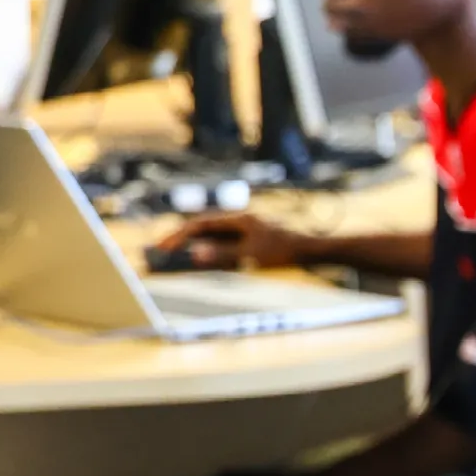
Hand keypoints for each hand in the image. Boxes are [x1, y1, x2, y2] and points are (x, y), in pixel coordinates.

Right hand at [157, 212, 305, 271]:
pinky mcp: (254, 238)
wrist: (313, 250)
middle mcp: (242, 220)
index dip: (180, 235)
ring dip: (195, 242)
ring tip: (175, 251)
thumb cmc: (284, 251)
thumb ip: (222, 254)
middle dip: (182, 237)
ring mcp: (248, 228)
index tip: (163, 247)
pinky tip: (203, 256)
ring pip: (214, 233)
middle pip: (205, 226)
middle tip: (162, 249)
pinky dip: (211, 247)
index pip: (201, 224)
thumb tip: (194, 253)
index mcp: (239, 219)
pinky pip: (226, 241)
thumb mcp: (251, 255)